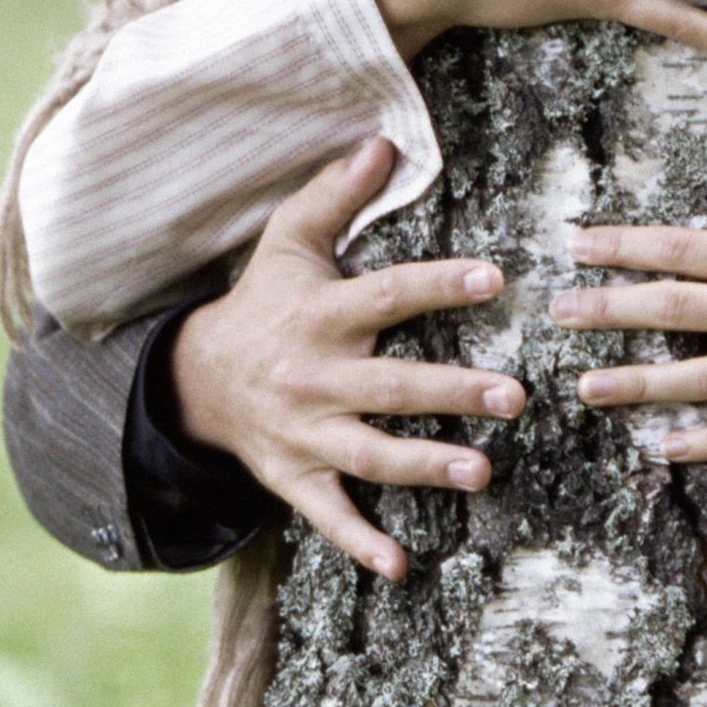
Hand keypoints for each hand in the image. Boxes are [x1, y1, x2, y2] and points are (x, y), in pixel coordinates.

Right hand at [171, 139, 528, 579]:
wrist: (194, 378)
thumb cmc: (262, 303)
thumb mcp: (287, 242)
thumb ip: (335, 194)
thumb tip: (384, 140)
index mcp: (320, 314)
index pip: (386, 295)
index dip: (437, 285)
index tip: (492, 278)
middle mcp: (315, 376)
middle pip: (391, 385)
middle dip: (451, 392)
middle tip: (513, 396)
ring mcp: (305, 433)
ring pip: (370, 453)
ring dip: (424, 464)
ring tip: (481, 472)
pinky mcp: (295, 477)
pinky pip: (329, 515)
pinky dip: (361, 543)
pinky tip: (401, 567)